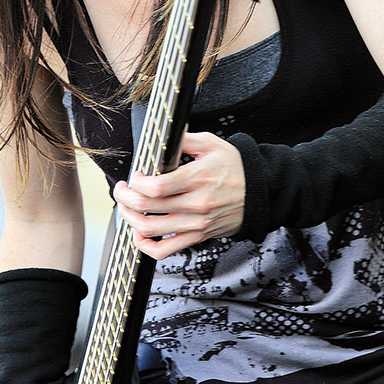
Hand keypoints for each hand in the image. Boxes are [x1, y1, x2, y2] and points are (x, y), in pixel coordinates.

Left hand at [113, 131, 245, 257]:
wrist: (262, 191)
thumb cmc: (236, 167)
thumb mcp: (212, 144)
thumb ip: (184, 139)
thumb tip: (164, 133)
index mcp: (197, 178)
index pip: (156, 187)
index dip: (137, 183)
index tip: (134, 176)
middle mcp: (196, 204)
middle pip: (148, 208)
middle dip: (125, 198)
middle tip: (121, 190)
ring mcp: (197, 223)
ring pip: (151, 230)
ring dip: (130, 219)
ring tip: (126, 208)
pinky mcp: (198, 236)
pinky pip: (166, 250)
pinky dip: (146, 246)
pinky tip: (139, 233)